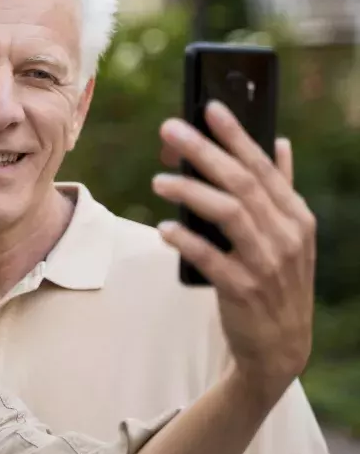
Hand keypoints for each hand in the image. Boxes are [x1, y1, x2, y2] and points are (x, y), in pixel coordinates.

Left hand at [152, 101, 315, 402]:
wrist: (281, 347)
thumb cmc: (276, 280)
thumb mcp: (290, 233)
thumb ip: (281, 188)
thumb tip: (278, 141)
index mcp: (295, 215)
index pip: (262, 166)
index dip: (235, 135)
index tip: (210, 107)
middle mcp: (285, 235)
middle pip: (241, 183)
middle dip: (204, 152)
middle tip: (171, 130)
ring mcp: (266, 263)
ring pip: (228, 214)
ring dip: (190, 192)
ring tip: (159, 181)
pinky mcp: (243, 290)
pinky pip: (211, 259)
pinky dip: (187, 241)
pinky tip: (165, 229)